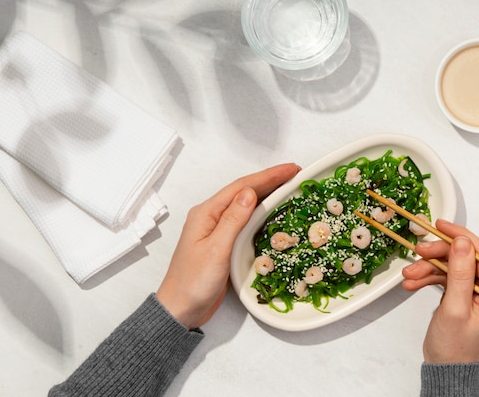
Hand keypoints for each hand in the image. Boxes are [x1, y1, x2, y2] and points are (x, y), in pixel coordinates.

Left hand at [156, 163, 300, 328]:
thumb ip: (233, 220)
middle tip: (297, 174)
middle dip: (271, 181)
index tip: (291, 169)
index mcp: (207, 213)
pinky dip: (263, 213)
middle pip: (245, 192)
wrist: (181, 309)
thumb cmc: (194, 282)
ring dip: (268, 194)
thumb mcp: (216, 250)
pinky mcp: (224, 243)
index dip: (268, 176)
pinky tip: (275, 213)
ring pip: (247, 205)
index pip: (242, 187)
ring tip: (291, 188)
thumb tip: (250, 193)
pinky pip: (247, 221)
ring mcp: (218, 230)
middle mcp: (212, 217)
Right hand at [402, 220, 478, 362]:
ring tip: (409, 275)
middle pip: (466, 258)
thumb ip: (460, 273)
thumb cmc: (454, 347)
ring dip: (429, 268)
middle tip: (418, 252)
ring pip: (453, 266)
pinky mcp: (467, 294)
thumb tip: (462, 242)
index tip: (440, 226)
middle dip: (438, 255)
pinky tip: (414, 282)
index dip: (460, 237)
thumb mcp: (455, 308)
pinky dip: (430, 277)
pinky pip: (449, 276)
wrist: (446, 367)